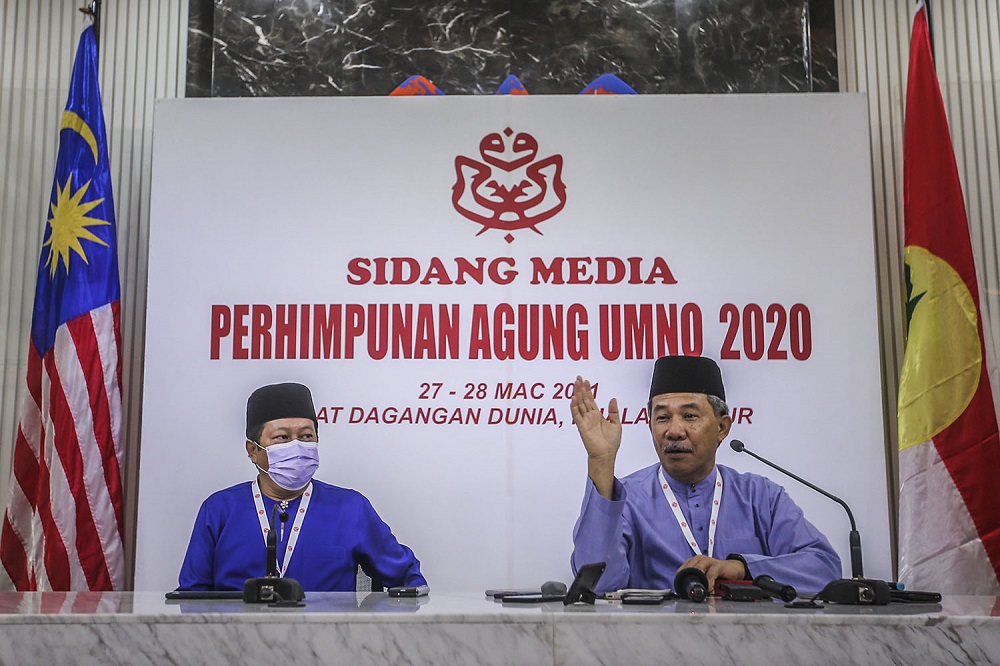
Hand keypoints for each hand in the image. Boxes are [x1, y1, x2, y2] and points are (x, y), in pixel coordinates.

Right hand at [570, 376, 620, 497]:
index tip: (585, 381)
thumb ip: (613, 411)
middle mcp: (590, 417)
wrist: (606, 454)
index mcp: (597, 415)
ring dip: (577, 394)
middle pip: (583, 399)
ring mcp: (585, 421)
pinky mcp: (582, 427)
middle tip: (578, 378)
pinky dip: (574, 406)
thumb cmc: (611, 442)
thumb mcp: (616, 423)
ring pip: (579, 404)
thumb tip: (612, 399)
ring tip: (575, 383)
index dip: (588, 390)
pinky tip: (573, 398)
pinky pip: (576, 415)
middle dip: (581, 388)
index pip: (590, 400)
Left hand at [678, 555, 745, 593]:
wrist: (733, 569)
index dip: (680, 580)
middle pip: (688, 570)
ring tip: (701, 591)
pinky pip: (710, 574)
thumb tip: (689, 595)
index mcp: (693, 561)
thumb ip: (697, 583)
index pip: (681, 570)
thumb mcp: (704, 578)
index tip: (681, 590)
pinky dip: (709, 583)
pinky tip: (710, 589)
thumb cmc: (717, 574)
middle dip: (688, 582)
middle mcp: (699, 559)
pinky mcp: (717, 565)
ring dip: (698, 582)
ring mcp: (708, 561)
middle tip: (690, 592)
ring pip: (698, 571)